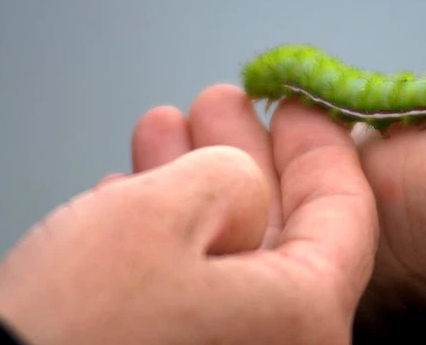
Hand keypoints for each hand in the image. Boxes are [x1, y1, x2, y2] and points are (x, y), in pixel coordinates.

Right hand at [0, 87, 377, 344]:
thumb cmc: (79, 326)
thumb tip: (241, 183)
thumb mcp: (163, 213)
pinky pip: (199, 288)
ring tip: (160, 132)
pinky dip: (173, 237)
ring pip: (233, 253)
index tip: (293, 103)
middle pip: (284, 229)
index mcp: (305, 318)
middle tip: (215, 104)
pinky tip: (137, 195)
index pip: (346, 212)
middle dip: (242, 154)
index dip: (319, 145)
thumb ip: (231, 176)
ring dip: (194, 186)